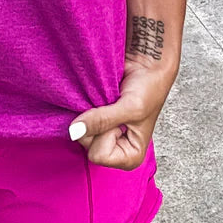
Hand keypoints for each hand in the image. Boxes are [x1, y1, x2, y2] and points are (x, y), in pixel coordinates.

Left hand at [69, 53, 179, 169]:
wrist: (147, 66)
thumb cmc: (149, 88)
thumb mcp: (130, 108)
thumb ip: (103, 120)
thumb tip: (74, 131)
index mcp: (130, 156)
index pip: (98, 155)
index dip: (105, 133)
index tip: (121, 118)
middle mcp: (116, 150)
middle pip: (86, 144)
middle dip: (97, 123)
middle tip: (115, 108)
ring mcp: (105, 135)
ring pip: (81, 131)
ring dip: (91, 113)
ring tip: (109, 103)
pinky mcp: (97, 119)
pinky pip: (79, 118)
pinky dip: (86, 107)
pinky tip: (100, 99)